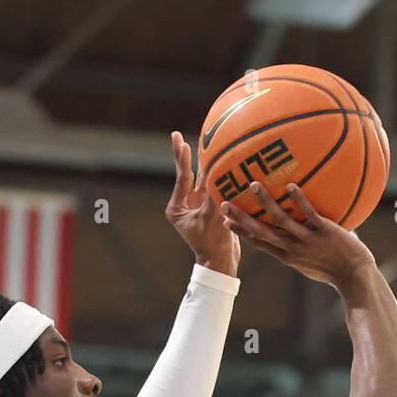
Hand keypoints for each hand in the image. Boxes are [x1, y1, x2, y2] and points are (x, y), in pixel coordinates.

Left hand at [165, 131, 239, 276]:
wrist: (221, 261)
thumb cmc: (213, 244)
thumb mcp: (211, 219)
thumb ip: (214, 196)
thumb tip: (219, 172)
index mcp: (177, 208)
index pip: (181, 179)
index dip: (182, 159)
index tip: (179, 140)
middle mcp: (185, 204)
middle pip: (186, 175)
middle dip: (183, 155)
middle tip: (176, 135)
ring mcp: (197, 204)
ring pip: (200, 178)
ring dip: (203, 161)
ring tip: (202, 141)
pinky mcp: (210, 206)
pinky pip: (213, 185)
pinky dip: (216, 173)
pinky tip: (221, 158)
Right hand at [221, 182, 375, 289]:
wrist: (354, 277)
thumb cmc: (335, 269)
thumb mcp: (310, 263)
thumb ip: (300, 248)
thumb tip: (297, 233)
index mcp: (287, 256)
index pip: (258, 242)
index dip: (241, 232)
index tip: (225, 222)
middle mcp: (292, 248)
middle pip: (260, 232)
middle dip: (241, 219)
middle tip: (224, 205)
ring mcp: (307, 240)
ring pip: (280, 221)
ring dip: (265, 203)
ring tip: (253, 185)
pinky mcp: (323, 232)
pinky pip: (308, 214)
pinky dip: (298, 200)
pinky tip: (289, 186)